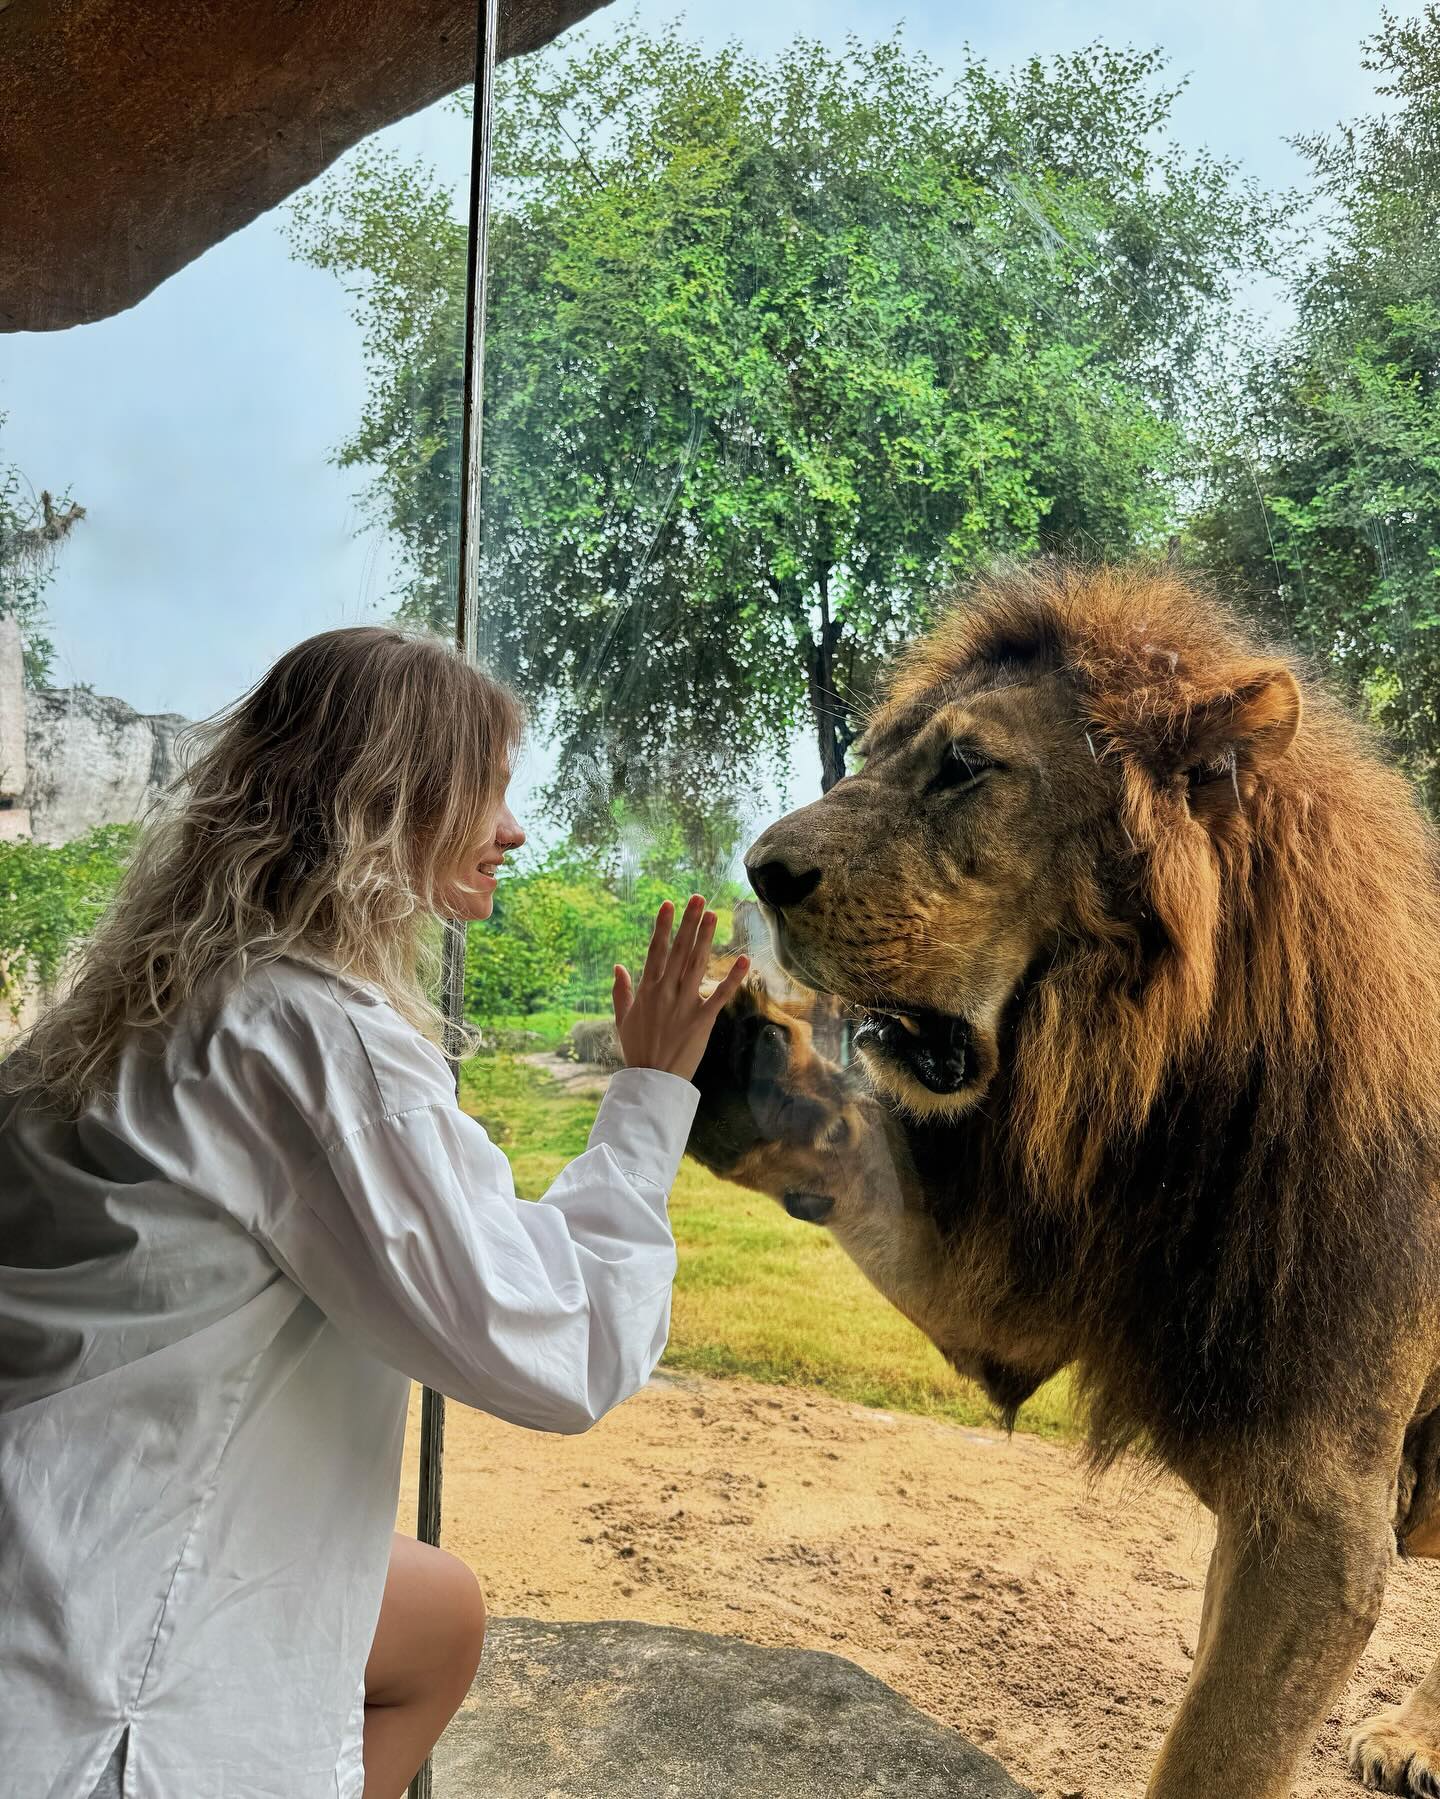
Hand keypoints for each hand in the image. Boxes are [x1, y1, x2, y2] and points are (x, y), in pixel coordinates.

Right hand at [612, 896, 750, 1082]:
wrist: (651, 1080)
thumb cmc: (637, 1049)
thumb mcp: (623, 1018)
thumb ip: (621, 991)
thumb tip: (618, 967)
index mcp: (647, 990)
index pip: (656, 950)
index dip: (662, 926)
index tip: (668, 904)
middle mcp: (666, 992)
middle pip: (678, 950)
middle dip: (688, 923)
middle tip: (697, 898)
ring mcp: (684, 1005)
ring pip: (697, 965)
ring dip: (706, 939)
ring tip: (714, 915)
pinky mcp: (702, 1020)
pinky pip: (719, 996)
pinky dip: (733, 978)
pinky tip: (745, 961)